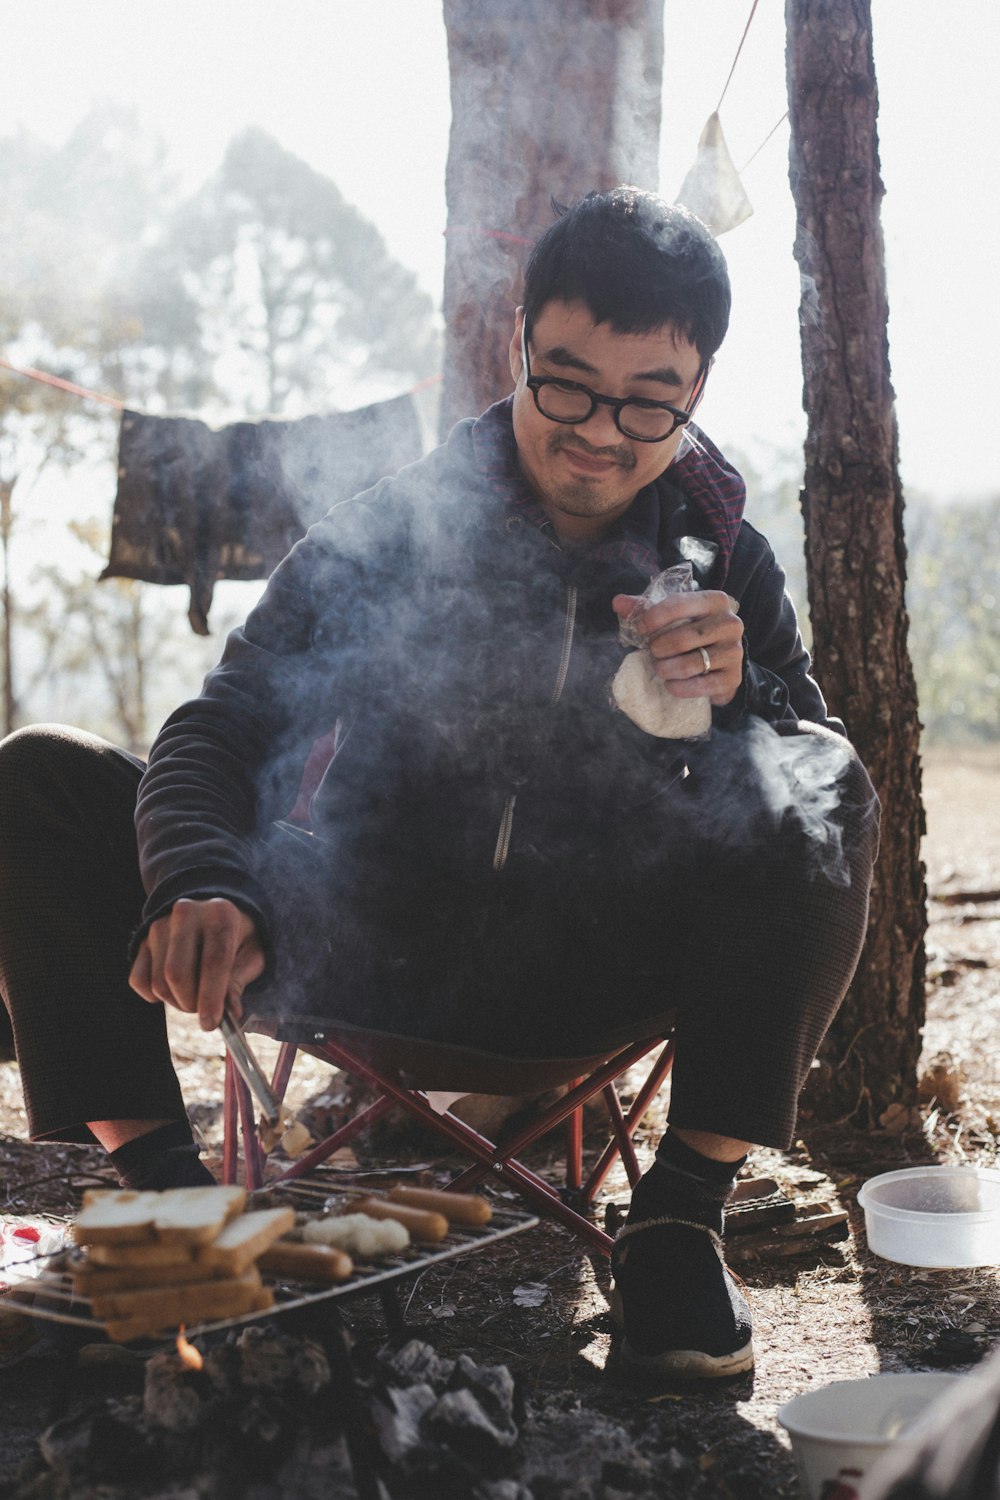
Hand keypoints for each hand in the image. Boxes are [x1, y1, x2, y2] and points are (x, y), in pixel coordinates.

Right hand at [129, 898, 265, 1031]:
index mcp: (220, 914)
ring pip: (158, 982)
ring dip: (176, 1002)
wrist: (213, 914)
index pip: (213, 961)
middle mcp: (186, 913)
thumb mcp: (252, 955)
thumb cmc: (238, 939)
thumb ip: (239, 981)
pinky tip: (173, 989)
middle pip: (177, 975)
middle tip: (205, 1011)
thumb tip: (231, 1013)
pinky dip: (154, 996)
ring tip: (194, 996)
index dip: (212, 997)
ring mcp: (160, 925)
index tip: (211, 1024)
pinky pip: (139, 980)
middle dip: (191, 1004)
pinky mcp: (142, 939)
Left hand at [612, 589, 743, 706]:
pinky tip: (670, 684)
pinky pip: (701, 685)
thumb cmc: (692, 633)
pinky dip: (679, 687)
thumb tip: (617, 602)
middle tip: (652, 652)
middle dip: (660, 648)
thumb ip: (645, 608)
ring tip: (660, 668)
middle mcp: (730, 623)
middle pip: (684, 638)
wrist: (722, 663)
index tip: (641, 629)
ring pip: (691, 663)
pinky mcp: (733, 678)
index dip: (654, 617)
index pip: (679, 604)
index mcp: (715, 601)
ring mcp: (734, 651)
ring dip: (667, 669)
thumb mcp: (673, 616)